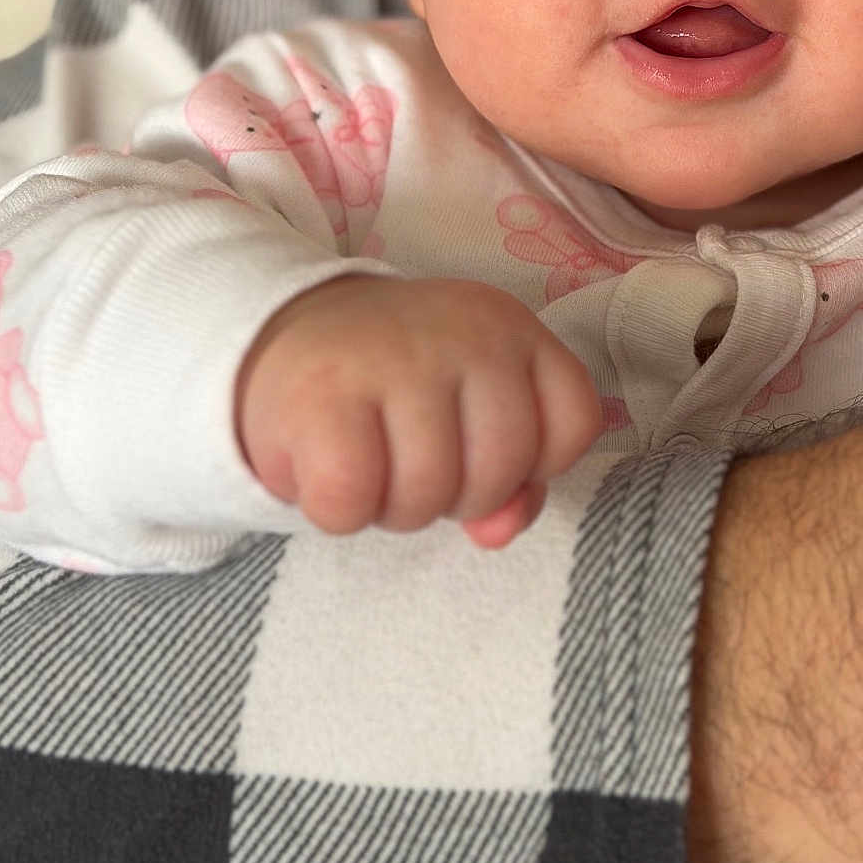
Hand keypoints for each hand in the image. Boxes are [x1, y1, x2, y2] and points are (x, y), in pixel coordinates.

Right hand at [236, 274, 602, 544]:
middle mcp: (465, 332)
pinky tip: (326, 468)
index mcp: (514, 330)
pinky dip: (338, 511)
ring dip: (395, 507)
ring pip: (427, 494)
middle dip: (457, 497)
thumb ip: (512, 477)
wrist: (288, 334)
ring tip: (372, 462)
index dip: (534, 465)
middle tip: (415, 462)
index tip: (482, 449)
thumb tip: (498, 532)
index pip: (574, 424)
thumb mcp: (471, 413)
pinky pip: (351, 501)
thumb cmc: (398, 388)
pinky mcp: (320, 394)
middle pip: (501, 472)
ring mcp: (394, 357)